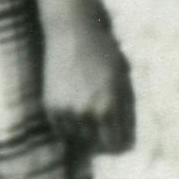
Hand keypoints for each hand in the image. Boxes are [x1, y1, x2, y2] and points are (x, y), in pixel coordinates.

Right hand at [42, 16, 133, 153]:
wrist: (73, 32)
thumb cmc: (104, 53)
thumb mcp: (124, 81)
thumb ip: (126, 113)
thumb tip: (127, 144)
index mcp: (109, 106)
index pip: (118, 145)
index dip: (123, 143)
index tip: (123, 136)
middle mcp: (87, 113)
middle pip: (99, 146)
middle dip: (106, 138)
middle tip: (107, 118)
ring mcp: (66, 111)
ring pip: (80, 139)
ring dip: (87, 130)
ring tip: (91, 104)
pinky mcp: (51, 108)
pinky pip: (63, 130)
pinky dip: (71, 124)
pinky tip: (77, 104)